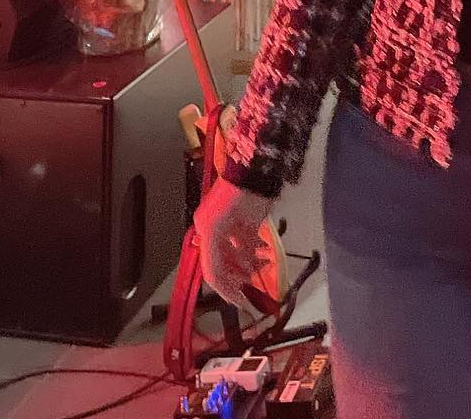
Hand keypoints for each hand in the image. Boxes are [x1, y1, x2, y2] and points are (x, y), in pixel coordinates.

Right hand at [195, 173, 274, 308]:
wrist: (256, 168)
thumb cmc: (246, 196)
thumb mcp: (236, 227)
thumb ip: (235, 255)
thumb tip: (242, 279)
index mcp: (207, 232)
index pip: (212, 271)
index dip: (226, 289)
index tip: (240, 302)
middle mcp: (211, 230)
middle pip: (222, 264)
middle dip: (238, 275)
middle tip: (254, 283)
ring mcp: (224, 226)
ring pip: (234, 255)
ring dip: (248, 262)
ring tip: (263, 262)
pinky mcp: (237, 222)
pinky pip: (241, 243)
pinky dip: (251, 249)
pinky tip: (263, 249)